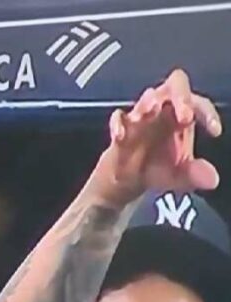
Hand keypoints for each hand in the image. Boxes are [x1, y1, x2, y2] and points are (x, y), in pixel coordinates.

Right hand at [91, 69, 220, 205]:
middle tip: (185, 116)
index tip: (214, 132)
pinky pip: (118, 118)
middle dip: (180, 96)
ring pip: (146, 98)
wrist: (127, 183)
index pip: (198, 103)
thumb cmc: (157, 170)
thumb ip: (196, 175)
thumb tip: (211, 179)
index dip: (207, 113)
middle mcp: (163, 112)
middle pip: (174, 86)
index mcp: (182, 118)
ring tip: (152, 109)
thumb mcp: (181, 176)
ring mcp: (140, 119)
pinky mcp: (120, 130)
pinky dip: (119, 124)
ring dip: (149, 102)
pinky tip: (122, 136)